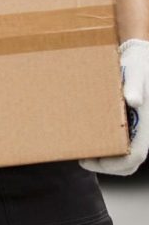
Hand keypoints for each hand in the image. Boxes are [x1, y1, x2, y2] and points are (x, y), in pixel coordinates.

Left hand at [81, 38, 148, 175]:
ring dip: (106, 158)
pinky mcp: (126, 121)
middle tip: (82, 160)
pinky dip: (105, 145)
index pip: (136, 155)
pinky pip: (119, 140)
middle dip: (108, 166)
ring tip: (83, 152)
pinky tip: (88, 137)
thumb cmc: (138, 66)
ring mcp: (134, 127)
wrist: (139, 58)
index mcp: (145, 124)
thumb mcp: (136, 74)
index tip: (92, 161)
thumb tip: (132, 100)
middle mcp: (141, 129)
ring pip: (124, 153)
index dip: (116, 164)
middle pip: (129, 160)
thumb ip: (134, 86)